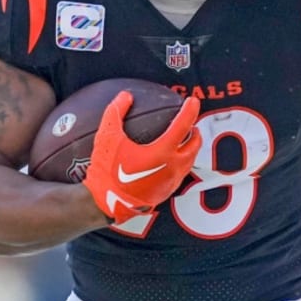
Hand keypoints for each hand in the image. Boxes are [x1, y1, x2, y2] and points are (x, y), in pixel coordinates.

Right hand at [84, 92, 201, 223]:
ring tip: (182, 142)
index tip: (192, 100)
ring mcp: (170, 182)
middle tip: (190, 124)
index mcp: (162, 152)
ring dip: (189, 149)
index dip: (190, 110)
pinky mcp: (165, 193)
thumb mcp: (106, 138)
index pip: (183, 125)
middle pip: (194, 145)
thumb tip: (125, 96)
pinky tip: (167, 162)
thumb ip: (116, 113)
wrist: (105, 203)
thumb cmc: (106, 171)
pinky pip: (178, 174)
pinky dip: (179, 163)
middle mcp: (172, 167)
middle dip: (195, 132)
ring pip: (189, 161)